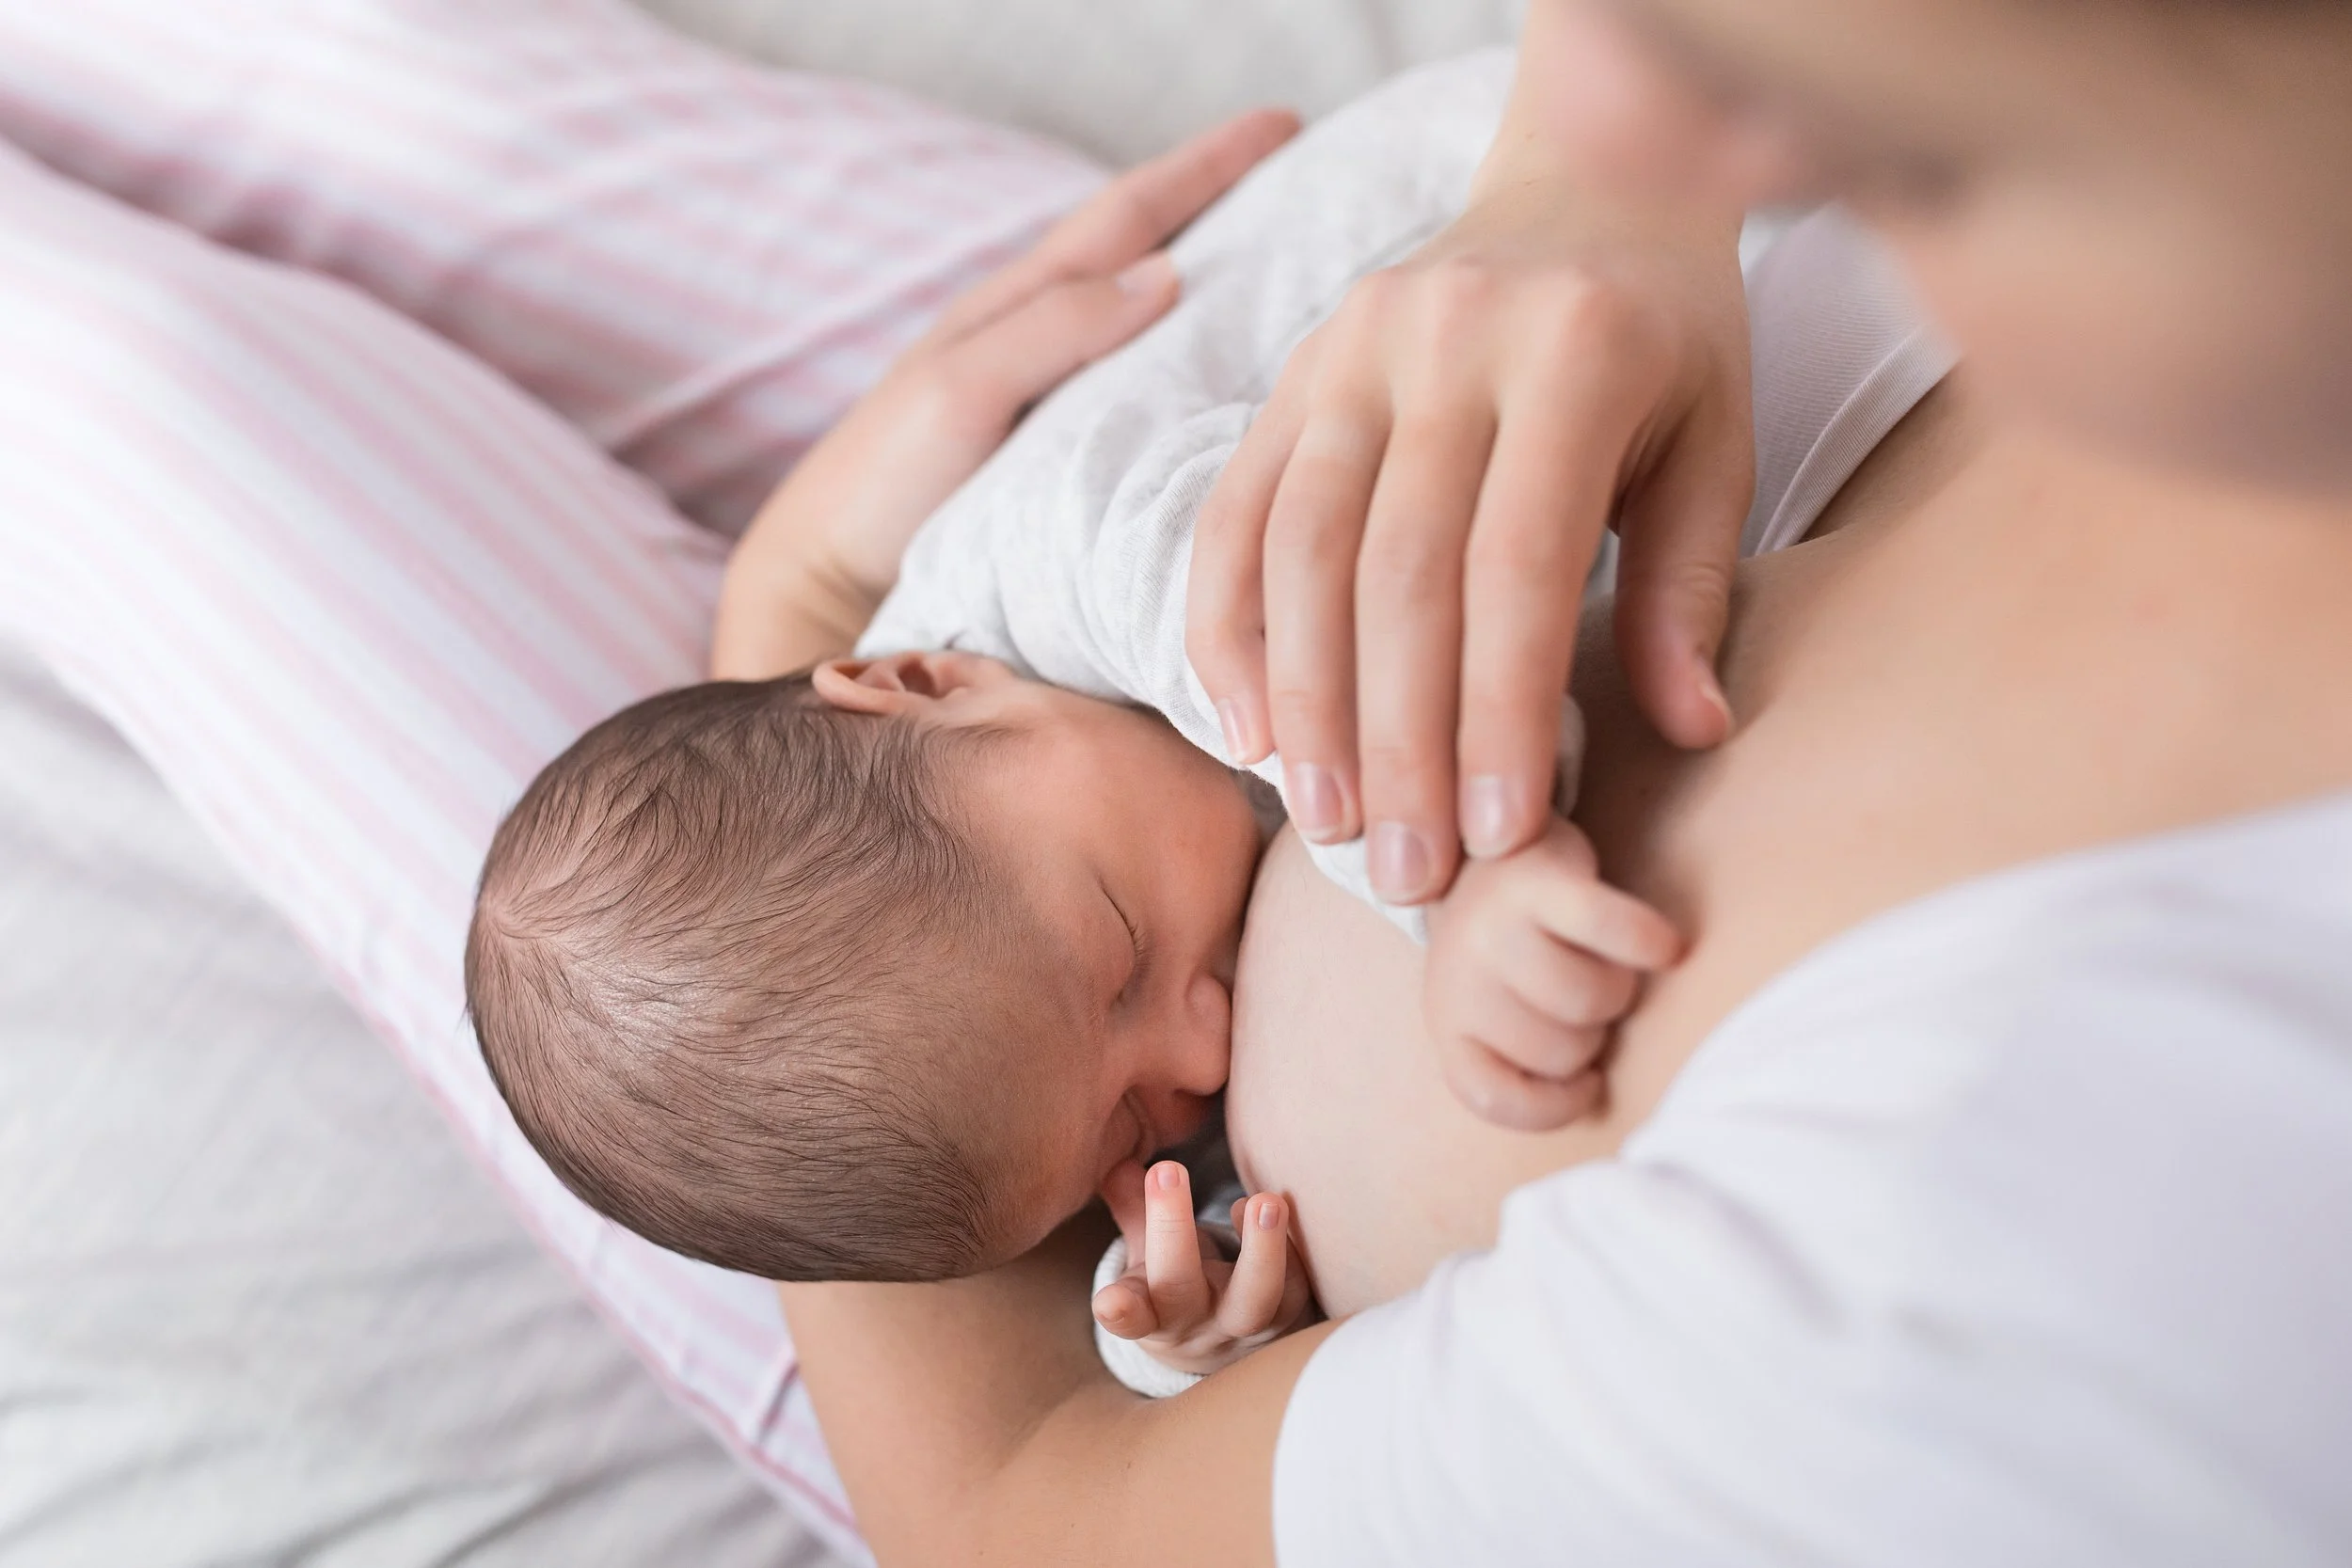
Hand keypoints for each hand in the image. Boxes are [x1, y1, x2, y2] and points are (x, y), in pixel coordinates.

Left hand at [712, 106, 1300, 679]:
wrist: (832, 579)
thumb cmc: (884, 484)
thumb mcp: (961, 392)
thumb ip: (1054, 330)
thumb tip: (1167, 273)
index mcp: (1016, 307)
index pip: (1127, 215)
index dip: (1204, 167)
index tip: (1282, 125)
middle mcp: (1035, 335)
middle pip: (1140, 248)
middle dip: (1218, 201)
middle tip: (1303, 175)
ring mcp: (1043, 390)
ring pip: (1140, 310)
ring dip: (1207, 272)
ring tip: (1282, 258)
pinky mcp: (1050, 450)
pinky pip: (1135, 377)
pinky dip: (1183, 350)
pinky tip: (1220, 366)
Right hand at [1092, 1160, 1315, 1377]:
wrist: (1226, 1344)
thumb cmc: (1178, 1286)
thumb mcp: (1147, 1258)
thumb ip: (1133, 1211)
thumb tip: (1118, 1166)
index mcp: (1151, 1310)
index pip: (1130, 1313)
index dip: (1120, 1310)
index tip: (1109, 1301)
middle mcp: (1195, 1321)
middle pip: (1180, 1288)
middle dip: (1172, 1229)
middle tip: (1167, 1168)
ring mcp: (1243, 1324)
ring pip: (1256, 1299)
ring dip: (1263, 1250)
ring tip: (1264, 1200)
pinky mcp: (1288, 1317)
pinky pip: (1297, 1289)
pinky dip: (1292, 1250)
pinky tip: (1276, 1208)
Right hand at [1186, 60, 1751, 904]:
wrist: (1584, 177)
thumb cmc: (1669, 338)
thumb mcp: (1718, 442)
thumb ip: (1690, 584)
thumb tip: (1690, 731)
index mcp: (1573, 351)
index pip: (1519, 564)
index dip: (1500, 709)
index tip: (1499, 836)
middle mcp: (1445, 337)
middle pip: (1397, 572)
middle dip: (1398, 737)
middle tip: (1406, 871)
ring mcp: (1350, 345)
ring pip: (1300, 549)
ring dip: (1304, 702)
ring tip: (1327, 824)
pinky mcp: (1293, 368)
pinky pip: (1236, 511)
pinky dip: (1227, 626)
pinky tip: (1245, 730)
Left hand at [1424, 815, 1680, 1129]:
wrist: (1495, 838)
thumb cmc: (1518, 946)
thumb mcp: (1503, 1013)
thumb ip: (1528, 1062)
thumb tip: (1601, 1097)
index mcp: (1447, 1024)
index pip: (1496, 1098)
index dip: (1557, 1101)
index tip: (1586, 1077)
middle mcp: (1454, 980)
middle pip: (1564, 1053)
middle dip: (1594, 1032)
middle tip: (1586, 989)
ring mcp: (1488, 929)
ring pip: (1592, 1001)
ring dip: (1621, 988)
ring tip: (1604, 959)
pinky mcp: (1535, 880)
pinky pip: (1610, 930)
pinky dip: (1648, 942)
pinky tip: (1665, 946)